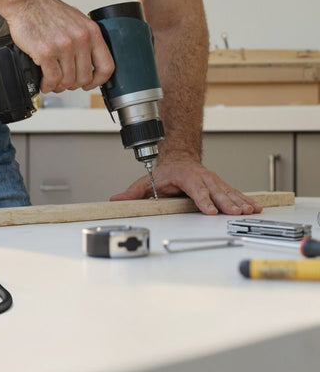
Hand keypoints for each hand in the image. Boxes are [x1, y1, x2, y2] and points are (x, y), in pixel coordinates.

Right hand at [6, 0, 114, 93]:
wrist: (25, 2)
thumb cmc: (46, 10)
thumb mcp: (76, 20)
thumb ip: (85, 39)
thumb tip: (87, 61)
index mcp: (91, 32)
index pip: (106, 66)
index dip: (99, 80)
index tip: (90, 84)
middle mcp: (80, 39)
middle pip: (85, 77)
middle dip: (74, 84)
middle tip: (65, 83)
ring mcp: (64, 46)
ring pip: (68, 80)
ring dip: (59, 86)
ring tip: (52, 82)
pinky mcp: (46, 52)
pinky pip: (52, 78)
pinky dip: (48, 85)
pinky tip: (44, 82)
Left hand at [110, 155, 262, 215]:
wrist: (180, 158)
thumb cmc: (166, 172)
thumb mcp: (147, 180)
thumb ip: (133, 192)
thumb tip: (116, 200)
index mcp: (185, 177)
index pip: (195, 189)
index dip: (203, 200)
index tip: (210, 211)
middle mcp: (202, 178)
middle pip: (215, 191)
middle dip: (226, 203)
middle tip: (235, 213)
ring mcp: (213, 181)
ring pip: (227, 192)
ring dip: (239, 202)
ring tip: (249, 211)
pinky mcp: (220, 185)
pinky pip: (234, 193)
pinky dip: (245, 200)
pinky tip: (255, 207)